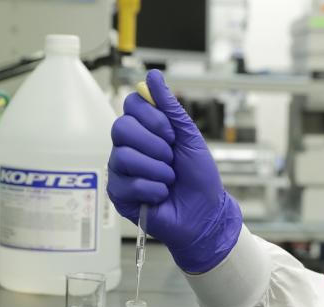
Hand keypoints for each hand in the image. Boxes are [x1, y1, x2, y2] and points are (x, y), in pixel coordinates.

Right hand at [107, 69, 242, 273]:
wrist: (205, 213)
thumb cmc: (199, 178)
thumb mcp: (189, 137)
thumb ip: (170, 107)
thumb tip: (153, 75)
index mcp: (144, 131)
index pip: (131, 105)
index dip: (152, 118)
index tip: (172, 135)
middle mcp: (128, 147)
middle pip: (121, 127)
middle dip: (154, 144)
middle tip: (170, 158)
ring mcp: (121, 171)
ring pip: (124, 156)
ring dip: (157, 169)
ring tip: (169, 179)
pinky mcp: (119, 195)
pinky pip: (127, 183)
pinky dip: (153, 189)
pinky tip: (162, 195)